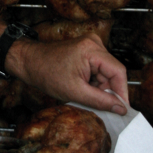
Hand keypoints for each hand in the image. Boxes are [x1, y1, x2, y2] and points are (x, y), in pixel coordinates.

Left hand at [9, 35, 128, 114]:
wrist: (29, 62)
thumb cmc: (46, 73)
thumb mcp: (75, 92)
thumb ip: (100, 101)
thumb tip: (121, 108)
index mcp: (92, 50)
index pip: (118, 72)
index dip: (122, 92)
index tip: (123, 109)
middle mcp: (94, 44)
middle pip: (113, 73)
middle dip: (107, 91)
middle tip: (100, 106)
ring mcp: (91, 46)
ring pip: (106, 73)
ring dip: (99, 88)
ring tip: (84, 95)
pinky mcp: (87, 51)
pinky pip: (98, 70)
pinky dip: (93, 82)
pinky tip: (82, 88)